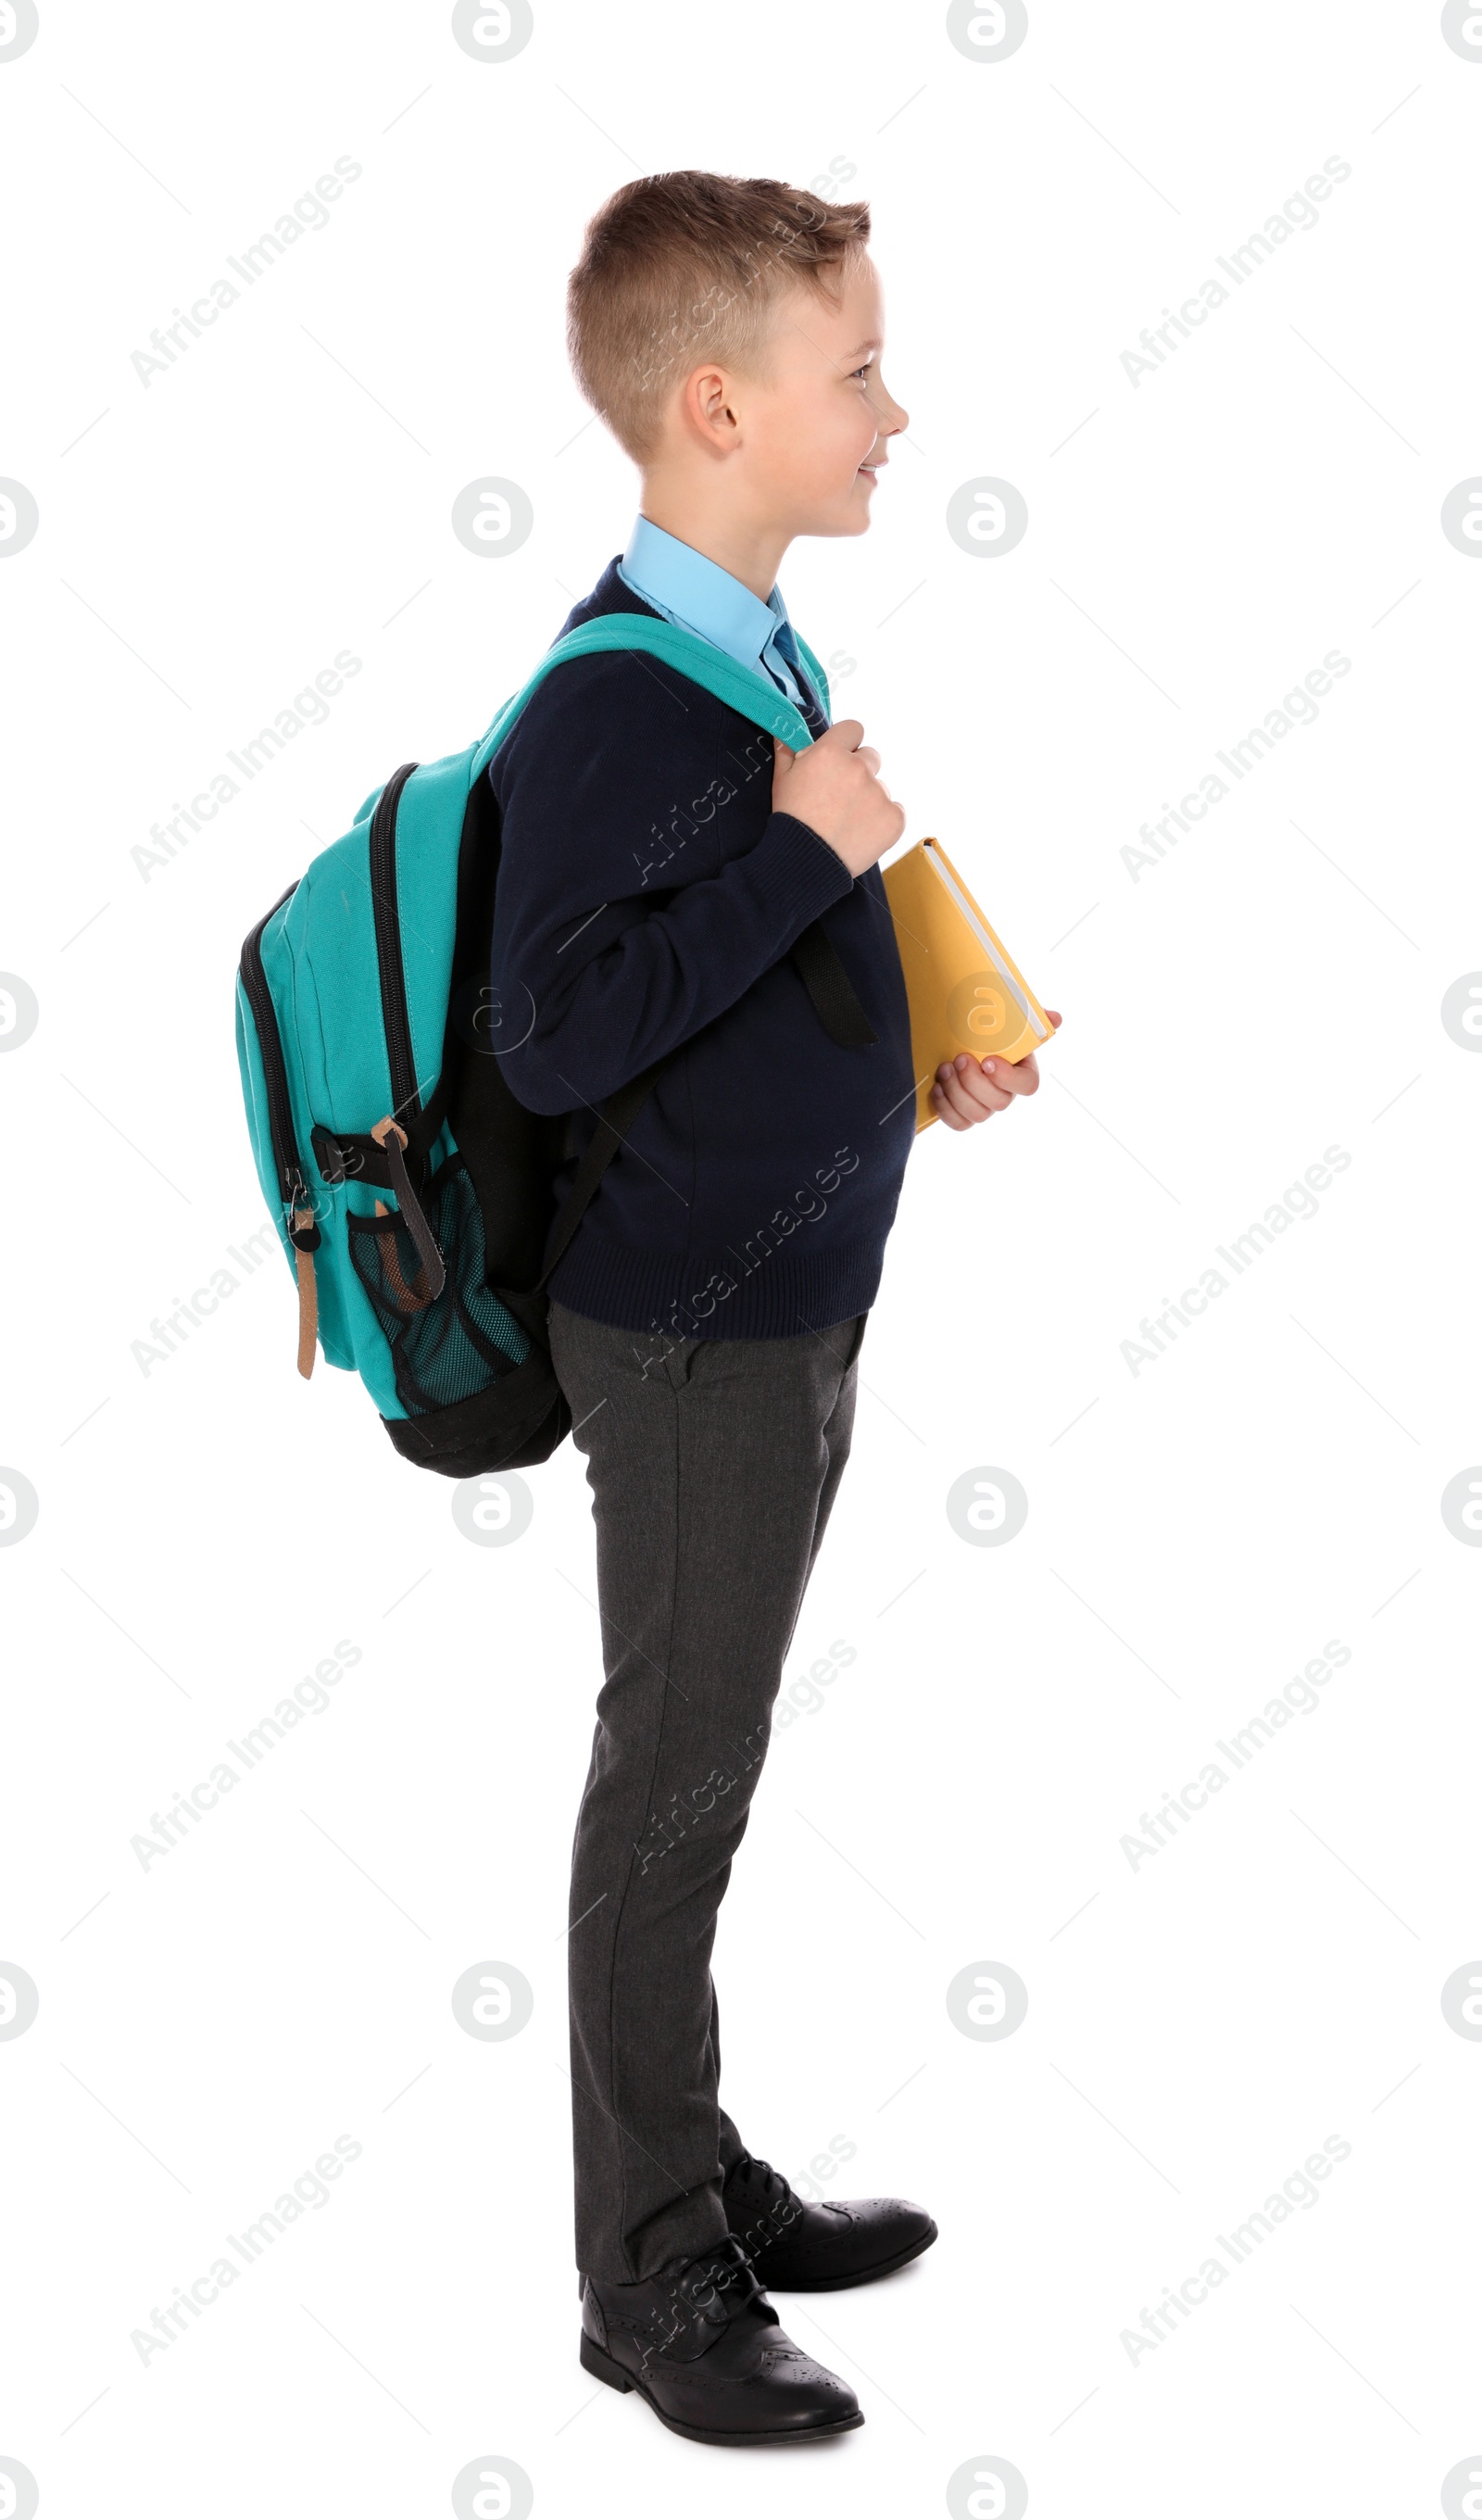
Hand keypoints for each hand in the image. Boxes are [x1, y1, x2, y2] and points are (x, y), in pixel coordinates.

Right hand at [773, 720, 906, 876]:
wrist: (806, 861)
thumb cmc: (791, 820)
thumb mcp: (781, 781)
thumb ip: (787, 750)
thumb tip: (785, 732)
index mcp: (831, 753)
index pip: (853, 728)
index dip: (847, 742)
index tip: (840, 758)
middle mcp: (859, 768)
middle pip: (871, 756)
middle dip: (859, 770)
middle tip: (841, 796)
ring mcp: (879, 793)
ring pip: (880, 786)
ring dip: (869, 797)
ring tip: (848, 821)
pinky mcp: (894, 818)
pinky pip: (894, 810)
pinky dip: (882, 819)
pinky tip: (862, 832)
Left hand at [931, 1009, 1062, 1130]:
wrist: (956, 1039)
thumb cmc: (986, 1031)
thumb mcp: (1009, 1019)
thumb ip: (1032, 1017)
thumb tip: (1055, 1018)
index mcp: (1021, 1071)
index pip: (1027, 1085)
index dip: (1008, 1077)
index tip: (988, 1061)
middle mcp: (1005, 1093)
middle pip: (1000, 1103)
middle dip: (974, 1082)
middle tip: (959, 1059)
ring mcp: (985, 1107)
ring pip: (978, 1115)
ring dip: (958, 1092)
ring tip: (945, 1069)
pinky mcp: (963, 1115)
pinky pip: (959, 1123)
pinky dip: (946, 1108)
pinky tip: (938, 1087)